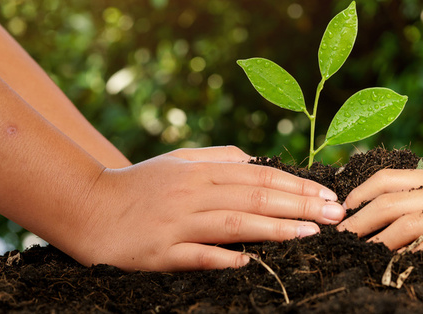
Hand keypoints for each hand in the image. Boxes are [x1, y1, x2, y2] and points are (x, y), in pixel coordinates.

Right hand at [73, 146, 344, 270]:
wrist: (87, 206)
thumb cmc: (139, 184)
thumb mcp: (178, 161)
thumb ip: (217, 158)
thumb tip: (253, 159)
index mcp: (201, 172)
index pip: (259, 176)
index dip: (296, 185)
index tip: (327, 195)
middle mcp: (193, 193)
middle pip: (255, 197)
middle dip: (299, 205)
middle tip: (335, 214)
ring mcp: (176, 224)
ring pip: (233, 224)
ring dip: (274, 228)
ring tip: (310, 234)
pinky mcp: (159, 253)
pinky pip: (195, 256)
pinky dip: (222, 259)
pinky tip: (249, 264)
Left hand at [337, 164, 422, 253]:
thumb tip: (422, 174)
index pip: (389, 178)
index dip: (361, 191)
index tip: (345, 205)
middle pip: (388, 203)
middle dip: (359, 220)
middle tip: (340, 235)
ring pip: (404, 226)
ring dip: (376, 241)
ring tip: (358, 253)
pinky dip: (410, 256)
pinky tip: (396, 264)